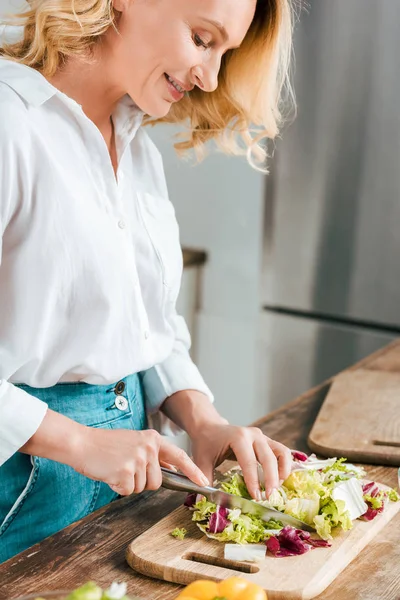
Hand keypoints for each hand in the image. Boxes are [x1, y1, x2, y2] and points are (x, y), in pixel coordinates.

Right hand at [71, 427, 208, 495]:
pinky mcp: (126, 472)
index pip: (179, 457)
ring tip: (115, 468)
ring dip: (128, 484)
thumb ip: (152, 455)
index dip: (192, 471)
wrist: (81, 443)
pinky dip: (117, 487)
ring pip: (142, 488)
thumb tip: (170, 472)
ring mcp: (138, 459)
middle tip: (124, 469)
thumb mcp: (134, 443)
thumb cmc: (105, 446)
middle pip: (157, 482)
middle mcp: (148, 447)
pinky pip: (128, 491)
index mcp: (152, 438)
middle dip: (142, 482)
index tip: (204, 482)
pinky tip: (109, 474)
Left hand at [190, 424, 291, 499]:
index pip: (249, 461)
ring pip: (281, 452)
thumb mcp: (202, 460)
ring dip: (282, 471)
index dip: (253, 481)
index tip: (256, 497)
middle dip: (271, 479)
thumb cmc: (206, 443)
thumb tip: (204, 499)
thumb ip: (204, 478)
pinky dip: (285, 465)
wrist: (210, 426)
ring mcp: (262, 436)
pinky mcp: (267, 441)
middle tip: (269, 498)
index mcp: (238, 437)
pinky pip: (282, 452)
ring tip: (276, 489)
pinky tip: (280, 480)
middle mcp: (253, 435)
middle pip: (268, 458)